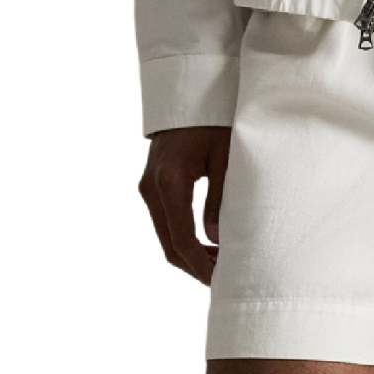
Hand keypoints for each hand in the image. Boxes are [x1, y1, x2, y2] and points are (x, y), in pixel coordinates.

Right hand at [139, 126, 231, 283]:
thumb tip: (216, 240)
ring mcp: (148, 188)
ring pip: (166, 237)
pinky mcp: (152, 186)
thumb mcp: (225, 159)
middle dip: (195, 267)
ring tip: (222, 264)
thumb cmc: (213, 120)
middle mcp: (152, 188)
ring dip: (190, 255)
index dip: (200, 265)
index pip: (182, 238)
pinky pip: (166, 222)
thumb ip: (219, 201)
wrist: (187, 93)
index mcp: (170, 182)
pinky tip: (209, 246)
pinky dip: (184, 240)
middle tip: (225, 279)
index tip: (220, 280)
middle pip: (169, 245)